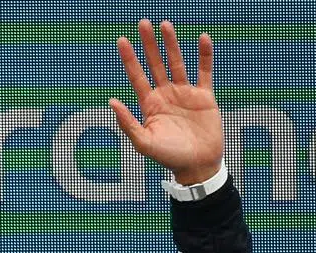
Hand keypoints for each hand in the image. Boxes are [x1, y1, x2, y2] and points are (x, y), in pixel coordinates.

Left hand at [109, 19, 223, 184]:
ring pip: (177, 63)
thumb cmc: (169, 158)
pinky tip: (202, 38)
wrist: (198, 166)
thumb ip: (128, 122)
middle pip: (155, 64)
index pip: (137, 76)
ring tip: (165, 24)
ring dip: (171, 44)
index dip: (129, 59)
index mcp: (149, 105)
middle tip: (143, 23)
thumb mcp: (144, 142)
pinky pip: (204, 71)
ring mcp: (185, 94)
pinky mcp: (204, 96)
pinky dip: (204, 56)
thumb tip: (111, 101)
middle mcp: (165, 95)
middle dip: (149, 44)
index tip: (122, 40)